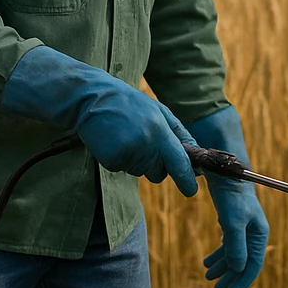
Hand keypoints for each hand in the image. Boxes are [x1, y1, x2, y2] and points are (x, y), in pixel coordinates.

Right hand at [0, 46, 197, 195]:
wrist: (92, 97)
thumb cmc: (129, 104)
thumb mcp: (159, 110)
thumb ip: (178, 132)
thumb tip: (194, 152)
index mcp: (161, 131)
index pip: (179, 162)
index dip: (186, 179)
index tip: (191, 190)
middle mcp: (147, 144)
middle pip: (159, 173)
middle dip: (155, 166)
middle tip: (142, 142)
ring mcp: (129, 153)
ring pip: (139, 171)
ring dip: (135, 160)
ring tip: (125, 134)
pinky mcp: (111, 159)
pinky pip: (120, 168)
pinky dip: (118, 158)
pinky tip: (113, 140)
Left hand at [202, 180, 268, 287]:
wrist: (225, 172)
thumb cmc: (232, 196)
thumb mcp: (233, 223)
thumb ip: (236, 246)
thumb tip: (238, 269)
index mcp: (259, 233)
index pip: (254, 263)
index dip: (243, 280)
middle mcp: (253, 231)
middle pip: (243, 260)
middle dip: (230, 276)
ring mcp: (243, 226)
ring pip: (234, 253)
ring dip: (222, 266)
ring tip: (207, 275)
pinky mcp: (232, 220)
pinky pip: (227, 243)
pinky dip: (219, 254)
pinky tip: (207, 261)